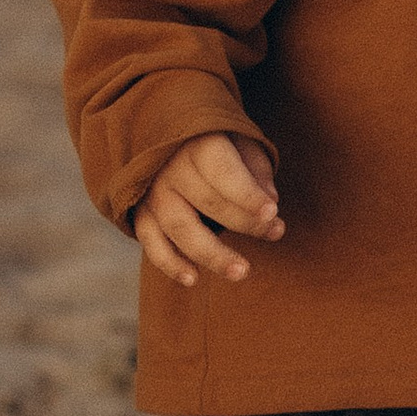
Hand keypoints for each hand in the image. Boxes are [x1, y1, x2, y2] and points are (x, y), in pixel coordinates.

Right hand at [134, 133, 283, 287]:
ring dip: (211, 254)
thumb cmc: (216, 142)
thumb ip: (257, 170)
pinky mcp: (141, 214)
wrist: (166, 136)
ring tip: (241, 271)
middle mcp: (170, 169)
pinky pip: (151, 243)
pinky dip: (169, 263)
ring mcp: (153, 193)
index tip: (272, 212)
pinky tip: (193, 279)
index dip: (247, 195)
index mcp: (197, 144)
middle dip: (244, 222)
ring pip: (180, 229)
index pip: (223, 173)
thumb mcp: (241, 142)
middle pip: (208, 203)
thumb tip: (270, 202)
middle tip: (275, 233)